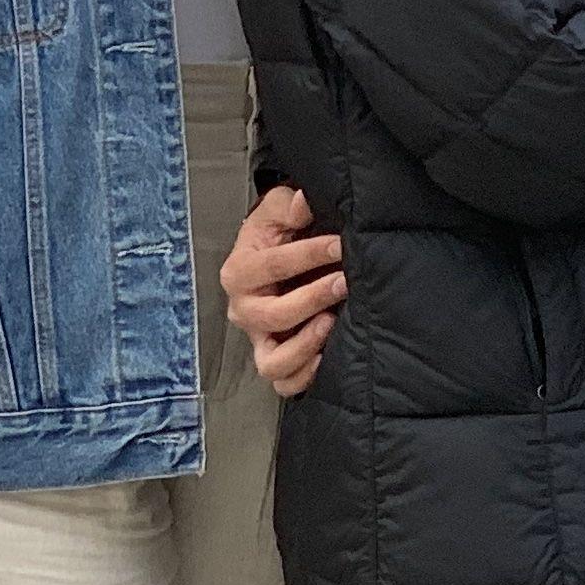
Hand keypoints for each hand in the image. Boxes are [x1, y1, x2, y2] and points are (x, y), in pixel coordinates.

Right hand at [223, 181, 346, 397]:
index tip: (341, 245)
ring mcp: (259, 339)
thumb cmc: (282, 233)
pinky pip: (286, 383)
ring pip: (273, 362)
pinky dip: (306, 376)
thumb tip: (303, 200)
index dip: (308, 254)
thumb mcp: (280, 210)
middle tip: (345, 281)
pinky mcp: (277, 360)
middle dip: (313, 298)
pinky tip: (329, 356)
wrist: (284, 255)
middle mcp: (244, 310)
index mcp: (239, 272)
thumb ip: (289, 205)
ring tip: (332, 322)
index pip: (271, 266)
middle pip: (271, 315)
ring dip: (306, 345)